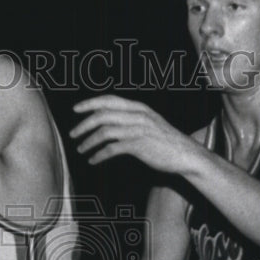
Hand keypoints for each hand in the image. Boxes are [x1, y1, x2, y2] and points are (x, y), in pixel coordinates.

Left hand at [71, 95, 204, 172]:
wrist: (186, 155)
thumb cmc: (166, 141)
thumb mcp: (149, 123)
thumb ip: (132, 119)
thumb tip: (109, 121)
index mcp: (139, 108)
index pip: (109, 100)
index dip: (90, 103)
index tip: (76, 109)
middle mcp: (137, 116)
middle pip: (102, 115)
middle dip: (84, 124)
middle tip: (73, 134)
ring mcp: (138, 130)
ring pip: (104, 132)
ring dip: (88, 141)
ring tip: (81, 149)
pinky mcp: (139, 146)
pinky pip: (112, 149)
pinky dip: (99, 155)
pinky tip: (93, 160)